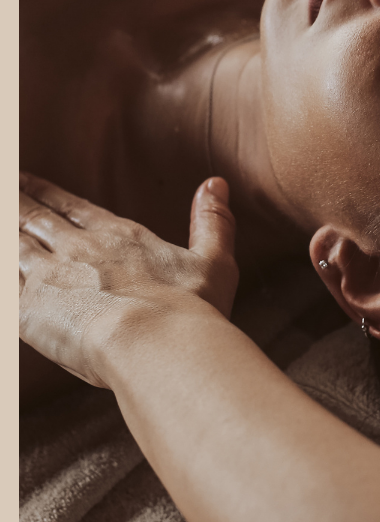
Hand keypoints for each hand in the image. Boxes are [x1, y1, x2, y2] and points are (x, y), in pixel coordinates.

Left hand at [19, 173, 238, 388]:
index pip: (73, 208)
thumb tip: (215, 184)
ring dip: (4, 226)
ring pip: (14, 244)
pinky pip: (3, 283)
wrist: (156, 341)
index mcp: (120, 237)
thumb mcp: (214, 261)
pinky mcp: (28, 309)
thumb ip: (213, 221)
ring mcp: (51, 277)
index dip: (48, 193)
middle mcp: (80, 249)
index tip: (28, 180)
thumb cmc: (190, 310)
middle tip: (3, 189)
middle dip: (16, 202)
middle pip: (37, 219)